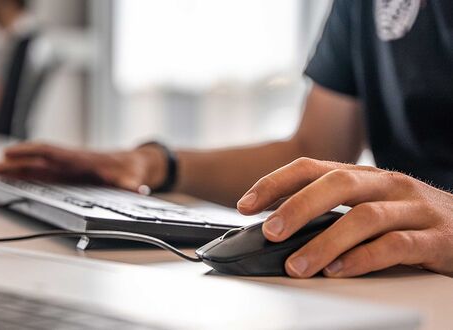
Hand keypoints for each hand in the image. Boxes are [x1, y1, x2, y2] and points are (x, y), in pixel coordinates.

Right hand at [0, 143, 166, 191]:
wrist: (129, 166)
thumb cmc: (128, 170)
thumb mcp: (132, 178)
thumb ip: (130, 184)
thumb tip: (135, 187)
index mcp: (76, 159)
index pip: (48, 151)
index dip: (28, 151)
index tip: (8, 154)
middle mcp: (62, 162)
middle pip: (27, 161)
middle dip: (2, 166)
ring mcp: (56, 169)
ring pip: (23, 169)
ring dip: (1, 175)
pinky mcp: (54, 177)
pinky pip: (29, 178)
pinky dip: (11, 182)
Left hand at [236, 157, 452, 277]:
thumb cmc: (414, 221)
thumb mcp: (370, 208)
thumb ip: (331, 213)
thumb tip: (276, 230)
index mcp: (365, 176)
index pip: (312, 168)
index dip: (275, 183)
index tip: (244, 205)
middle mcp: (388, 185)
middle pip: (337, 183)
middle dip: (297, 207)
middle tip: (270, 232)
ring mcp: (414, 209)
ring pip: (364, 216)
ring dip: (325, 242)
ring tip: (298, 266)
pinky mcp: (436, 238)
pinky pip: (397, 244)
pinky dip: (364, 258)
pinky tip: (340, 272)